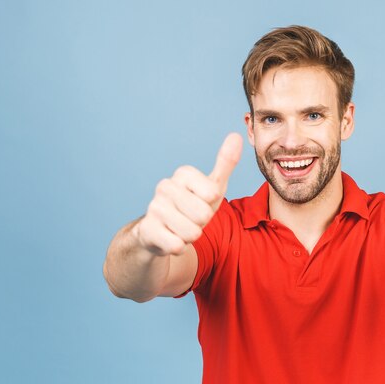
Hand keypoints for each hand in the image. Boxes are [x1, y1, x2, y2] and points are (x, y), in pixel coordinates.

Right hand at [136, 132, 242, 255]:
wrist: (159, 232)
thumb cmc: (191, 207)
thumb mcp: (212, 187)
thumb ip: (225, 163)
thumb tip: (236, 136)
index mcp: (183, 173)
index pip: (213, 194)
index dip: (211, 205)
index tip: (201, 203)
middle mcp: (165, 186)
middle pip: (203, 216)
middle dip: (201, 224)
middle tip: (190, 218)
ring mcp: (154, 207)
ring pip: (192, 233)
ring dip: (190, 236)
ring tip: (180, 228)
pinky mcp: (147, 229)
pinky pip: (177, 245)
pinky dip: (178, 247)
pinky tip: (169, 238)